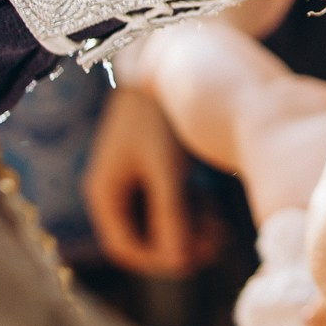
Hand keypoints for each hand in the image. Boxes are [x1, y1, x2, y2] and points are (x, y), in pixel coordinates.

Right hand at [83, 87, 215, 277]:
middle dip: (177, 246)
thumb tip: (176, 261)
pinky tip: (214, 211)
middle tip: (215, 246)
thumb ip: (170, 215)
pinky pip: (169, 203)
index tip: (192, 261)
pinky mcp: (154, 167)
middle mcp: (114, 189)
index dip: (157, 261)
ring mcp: (133, 178)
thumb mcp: (166, 169)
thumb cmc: (162, 117)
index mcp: (104, 192)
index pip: (125, 246)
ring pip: (159, 222)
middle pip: (143, 237)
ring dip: (187, 230)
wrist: (167, 63)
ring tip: (220, 230)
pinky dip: (190, 210)